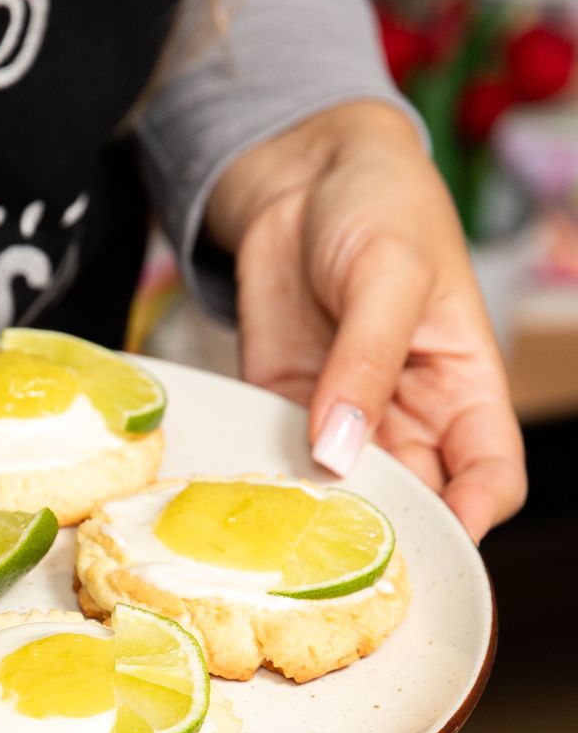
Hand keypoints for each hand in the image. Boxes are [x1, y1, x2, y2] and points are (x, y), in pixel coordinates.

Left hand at [205, 100, 526, 542]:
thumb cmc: (378, 205)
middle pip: (410, 499)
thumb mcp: (388, 274)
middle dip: (384, 531)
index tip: (437, 543)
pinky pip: (277, 458)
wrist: (300, 177)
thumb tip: (339, 450)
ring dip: (316, 516)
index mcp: (463, 385)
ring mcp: (340, 416)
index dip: (472, 515)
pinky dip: (264, 480)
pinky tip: (243, 497)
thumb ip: (364, 363)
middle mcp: (407, 414)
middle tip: (342, 555)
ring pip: (340, 492)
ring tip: (286, 535)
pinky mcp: (281, 406)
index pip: (488, 474)